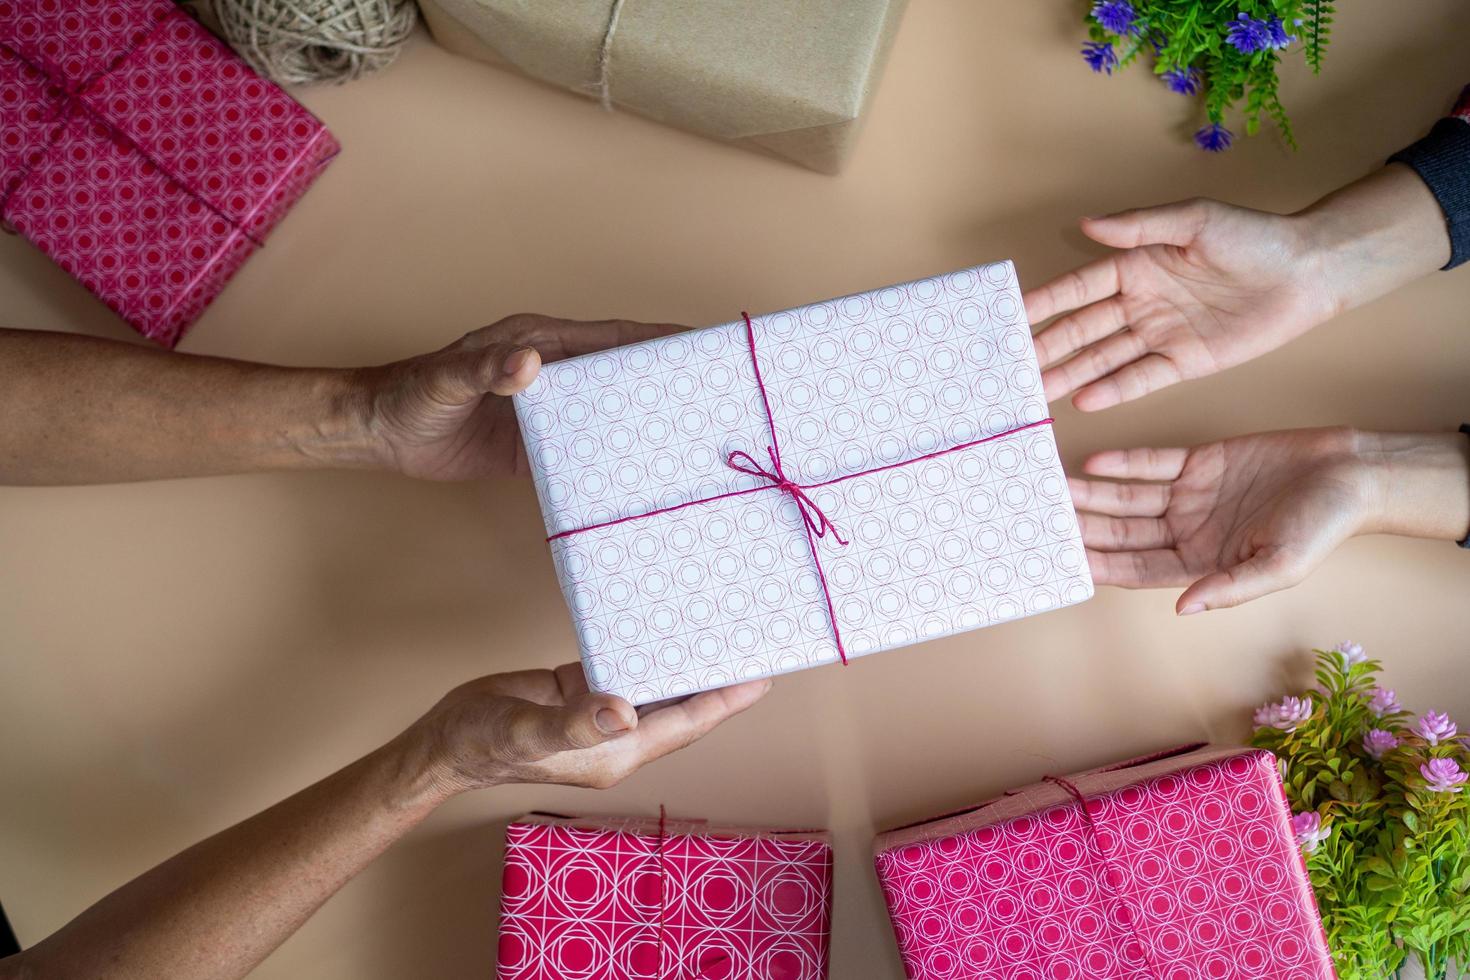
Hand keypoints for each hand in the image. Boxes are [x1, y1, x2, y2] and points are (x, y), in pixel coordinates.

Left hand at [351, 314, 682, 479]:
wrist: (380, 434)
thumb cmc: (411, 394)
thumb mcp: (449, 378)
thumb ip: (488, 368)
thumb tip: (529, 364)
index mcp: (539, 343)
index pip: (609, 337)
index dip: (653, 338)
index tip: (695, 342)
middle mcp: (550, 373)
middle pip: (617, 373)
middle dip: (661, 379)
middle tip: (708, 395)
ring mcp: (546, 412)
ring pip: (605, 413)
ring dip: (641, 422)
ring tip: (687, 438)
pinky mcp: (535, 449)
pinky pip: (582, 451)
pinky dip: (609, 459)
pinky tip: (637, 474)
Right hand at [408, 663, 771, 793]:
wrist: (445, 741)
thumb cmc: (483, 744)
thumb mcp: (526, 733)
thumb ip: (573, 724)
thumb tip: (623, 713)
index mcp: (618, 751)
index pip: (686, 723)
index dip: (726, 702)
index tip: (763, 676)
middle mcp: (618, 734)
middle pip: (682, 706)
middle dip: (719, 681)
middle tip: (754, 643)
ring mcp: (601, 712)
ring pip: (656, 686)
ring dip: (685, 664)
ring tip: (720, 630)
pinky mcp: (582, 690)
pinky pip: (626, 668)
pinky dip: (647, 650)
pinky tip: (664, 627)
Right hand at [1025, 166, 1450, 411]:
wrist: (1307, 273)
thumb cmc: (1253, 237)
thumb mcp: (1194, 220)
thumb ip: (1138, 227)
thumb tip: (1087, 224)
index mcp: (1136, 265)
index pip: (1080, 287)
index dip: (1046, 301)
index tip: (1012, 314)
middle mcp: (1141, 302)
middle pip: (1084, 329)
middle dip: (1048, 346)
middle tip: (1014, 365)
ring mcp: (1160, 335)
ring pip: (1104, 358)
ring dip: (1071, 374)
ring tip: (1037, 392)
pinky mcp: (1184, 362)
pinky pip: (1141, 378)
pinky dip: (1114, 390)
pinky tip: (1085, 400)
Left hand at [1072, 426, 1469, 612]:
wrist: (1352, 471)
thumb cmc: (1323, 525)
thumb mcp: (1280, 565)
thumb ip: (1230, 588)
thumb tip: (1183, 609)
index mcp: (1202, 564)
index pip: (1138, 569)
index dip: (1102, 566)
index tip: (1065, 563)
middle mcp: (1188, 532)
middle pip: (1124, 533)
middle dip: (1086, 529)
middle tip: (1045, 522)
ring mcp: (1190, 496)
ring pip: (1129, 498)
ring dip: (1094, 495)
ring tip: (1057, 490)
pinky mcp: (1199, 461)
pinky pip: (1151, 464)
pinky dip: (1123, 463)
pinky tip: (1093, 462)